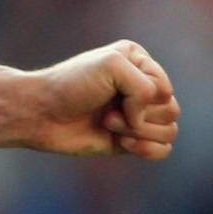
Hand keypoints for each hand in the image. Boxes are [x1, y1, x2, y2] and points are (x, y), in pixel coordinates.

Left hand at [19, 40, 179, 159]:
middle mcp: (141, 88)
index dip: (145, 96)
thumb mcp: (112, 66)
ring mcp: (136, 116)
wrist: (40, 114)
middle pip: (172, 110)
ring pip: (169, 130)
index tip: (113, 93)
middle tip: (107, 113)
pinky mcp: (130, 141)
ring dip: (139, 131)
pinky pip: (163, 150)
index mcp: (139, 63)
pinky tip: (122, 144)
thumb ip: (145, 86)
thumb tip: (146, 118)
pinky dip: (148, 149)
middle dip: (141, 115)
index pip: (165, 87)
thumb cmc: (71, 85)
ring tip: (108, 124)